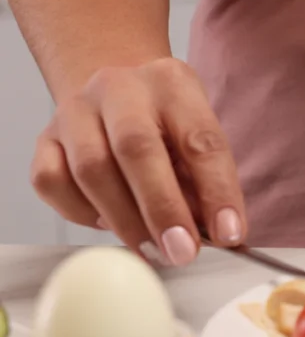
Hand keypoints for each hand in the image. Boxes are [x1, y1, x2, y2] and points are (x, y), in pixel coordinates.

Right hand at [30, 58, 246, 265]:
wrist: (116, 93)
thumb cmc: (166, 124)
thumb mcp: (197, 137)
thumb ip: (206, 182)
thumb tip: (218, 236)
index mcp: (172, 84)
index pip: (200, 139)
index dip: (217, 191)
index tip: (228, 234)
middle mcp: (120, 88)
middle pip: (136, 148)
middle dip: (162, 208)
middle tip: (182, 252)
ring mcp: (75, 111)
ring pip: (90, 169)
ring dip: (125, 221)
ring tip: (153, 250)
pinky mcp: (45, 138)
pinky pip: (52, 182)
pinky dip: (81, 212)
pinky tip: (108, 222)